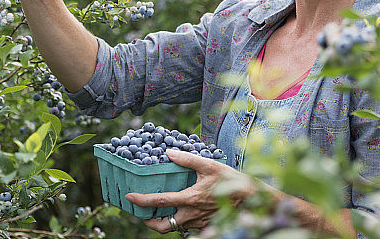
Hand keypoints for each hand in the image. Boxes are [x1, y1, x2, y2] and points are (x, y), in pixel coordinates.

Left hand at [125, 149, 252, 232]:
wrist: (250, 197)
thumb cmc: (231, 180)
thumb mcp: (209, 165)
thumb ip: (188, 159)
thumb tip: (169, 153)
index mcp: (190, 199)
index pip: (159, 202)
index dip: (141, 200)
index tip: (129, 197)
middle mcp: (191, 214)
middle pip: (162, 226)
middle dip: (147, 221)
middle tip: (141, 212)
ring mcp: (198, 222)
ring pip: (174, 227)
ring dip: (163, 221)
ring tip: (158, 211)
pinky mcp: (205, 224)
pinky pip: (187, 226)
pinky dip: (179, 219)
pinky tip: (180, 209)